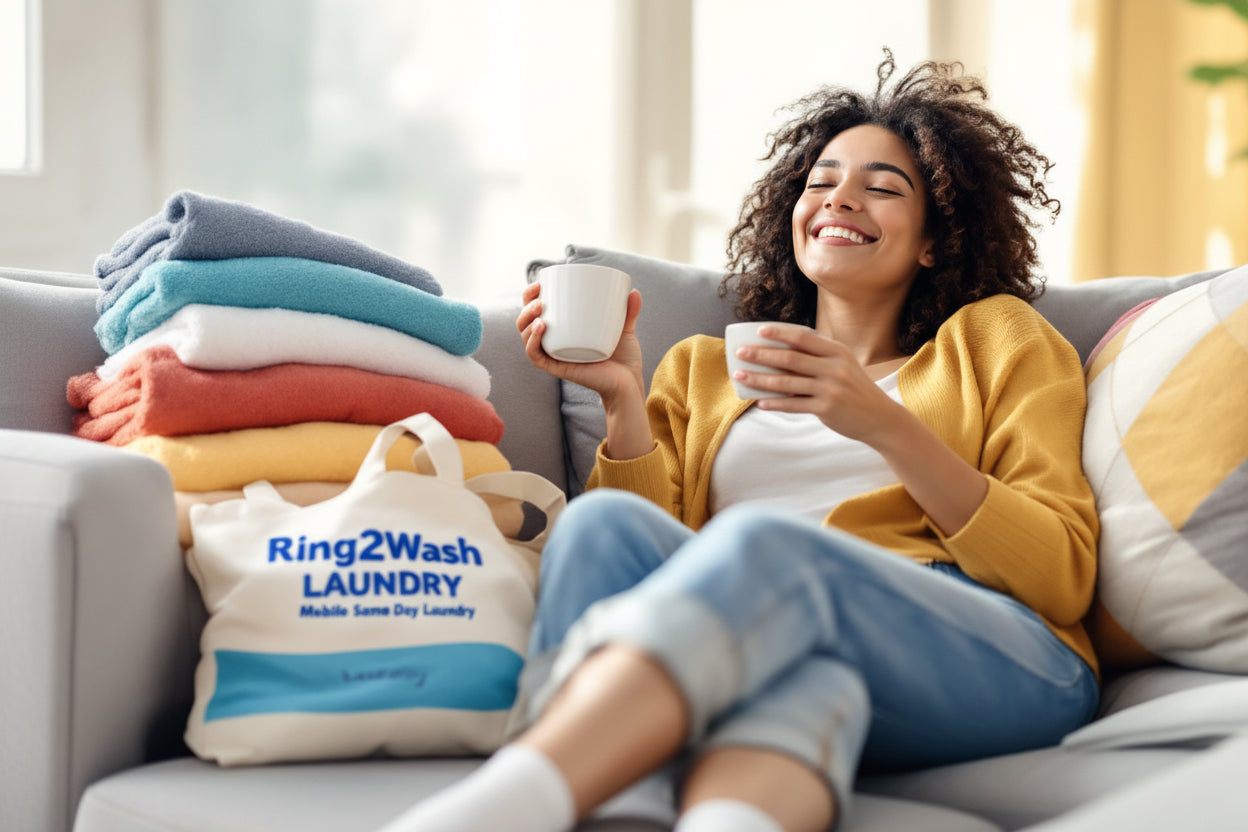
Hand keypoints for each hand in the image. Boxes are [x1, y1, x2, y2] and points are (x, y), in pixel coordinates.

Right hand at [516, 281, 645, 408]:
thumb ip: (629, 310)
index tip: (539, 282)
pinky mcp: (558, 368)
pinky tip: (539, 328)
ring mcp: (554, 356)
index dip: (531, 296)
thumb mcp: (625, 328)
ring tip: (539, 311)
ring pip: (526, 338)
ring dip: (526, 321)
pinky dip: (532, 342)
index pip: (538, 312)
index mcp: (563, 331)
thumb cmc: (623, 359)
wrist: (628, 383)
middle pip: (526, 323)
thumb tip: (635, 291)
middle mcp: (554, 343)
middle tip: (539, 297)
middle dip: (525, 307)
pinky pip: (536, 356)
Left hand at [729, 325, 906, 446]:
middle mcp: (834, 367)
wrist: (879, 417)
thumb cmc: (854, 389)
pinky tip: (760, 402)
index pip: (803, 337)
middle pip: (790, 358)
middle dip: (762, 354)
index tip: (758, 331)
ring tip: (741, 377)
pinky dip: (774, 403)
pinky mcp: (826, 409)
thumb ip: (818, 357)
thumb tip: (778, 353)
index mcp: (837, 351)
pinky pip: (793, 404)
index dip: (779, 333)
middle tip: (741, 353)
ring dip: (760, 379)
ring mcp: (831, 389)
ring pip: (787, 382)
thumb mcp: (842, 365)